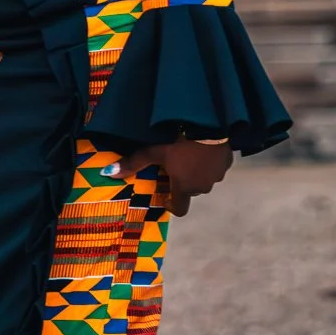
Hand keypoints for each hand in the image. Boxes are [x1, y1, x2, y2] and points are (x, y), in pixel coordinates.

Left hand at [105, 137, 233, 216]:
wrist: (209, 125)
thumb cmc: (179, 141)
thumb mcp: (155, 150)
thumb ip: (134, 162)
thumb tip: (107, 173)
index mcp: (185, 187)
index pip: (181, 209)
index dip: (173, 205)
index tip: (166, 198)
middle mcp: (202, 186)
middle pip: (191, 191)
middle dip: (183, 182)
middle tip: (175, 166)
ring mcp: (217, 175)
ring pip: (205, 178)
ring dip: (198, 172)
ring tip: (190, 155)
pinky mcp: (227, 162)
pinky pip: (217, 166)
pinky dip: (210, 161)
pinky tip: (204, 148)